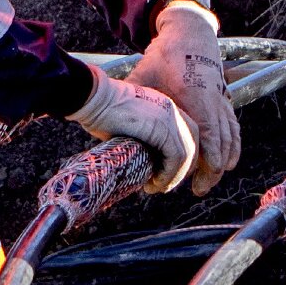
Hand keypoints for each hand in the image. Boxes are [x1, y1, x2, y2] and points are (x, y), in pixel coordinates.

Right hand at [69, 75, 197, 193]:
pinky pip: (176, 157)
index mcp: (166, 106)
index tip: (164, 171)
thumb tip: (140, 159)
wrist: (93, 98)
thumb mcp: (128, 125)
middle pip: (192, 144)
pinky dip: (168, 175)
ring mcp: (169, 118)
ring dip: (174, 176)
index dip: (181, 157)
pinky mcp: (161, 128)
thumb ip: (140, 138)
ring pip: (186, 154)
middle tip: (163, 183)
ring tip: (157, 187)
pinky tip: (155, 183)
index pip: (187, 134)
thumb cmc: (100, 111)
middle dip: (182, 169)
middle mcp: (172, 110)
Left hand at [130, 1, 238, 194]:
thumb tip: (102, 120)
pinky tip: (225, 162)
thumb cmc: (163, 56)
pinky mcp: (225, 100)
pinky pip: (233, 128)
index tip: (190, 180)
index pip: (204, 139)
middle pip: (220, 146)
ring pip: (230, 139)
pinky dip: (231, 147)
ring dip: (221, 163)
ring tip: (206, 181)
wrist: (188, 34)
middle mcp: (212, 102)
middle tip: (197, 190)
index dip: (200, 162)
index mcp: (193, 98)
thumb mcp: (142, 78)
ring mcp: (222, 101)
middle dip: (210, 172)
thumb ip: (130, 101)